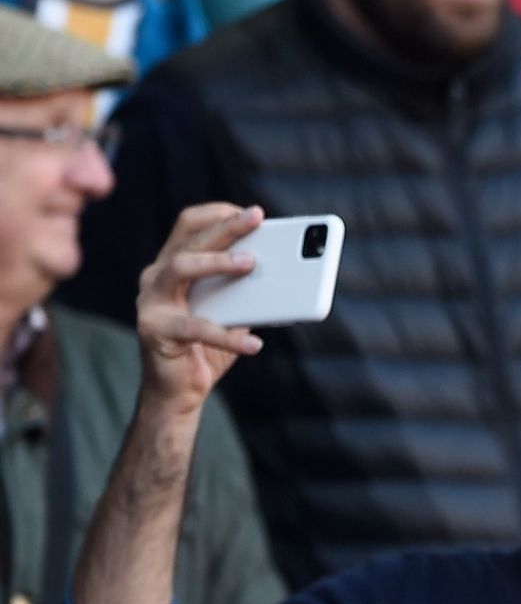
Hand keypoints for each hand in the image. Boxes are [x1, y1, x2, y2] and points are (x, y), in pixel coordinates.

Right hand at [135, 204, 265, 416]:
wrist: (180, 391)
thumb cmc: (208, 346)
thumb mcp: (232, 310)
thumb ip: (247, 289)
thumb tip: (287, 270)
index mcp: (172, 266)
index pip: (189, 225)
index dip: (219, 214)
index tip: (254, 212)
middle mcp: (156, 278)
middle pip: (189, 241)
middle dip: (226, 226)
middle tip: (257, 217)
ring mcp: (150, 303)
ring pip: (180, 268)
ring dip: (217, 262)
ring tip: (251, 263)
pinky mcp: (154, 332)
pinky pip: (194, 328)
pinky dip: (228, 336)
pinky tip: (254, 343)